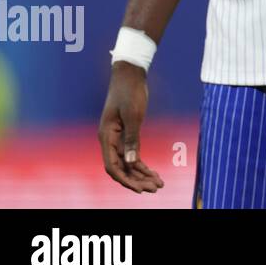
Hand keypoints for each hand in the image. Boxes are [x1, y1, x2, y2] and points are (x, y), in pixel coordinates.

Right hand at [98, 62, 164, 192]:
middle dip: (137, 180)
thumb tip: (130, 163)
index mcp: (107, 137)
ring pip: (127, 164)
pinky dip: (142, 165)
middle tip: (156, 188)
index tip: (140, 189)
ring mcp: (117, 138)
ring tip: (158, 184)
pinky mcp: (126, 134)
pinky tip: (153, 173)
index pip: (113, 166)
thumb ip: (132, 139)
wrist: (130, 74)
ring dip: (141, 175)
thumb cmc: (130, 92)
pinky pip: (132, 154)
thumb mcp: (133, 115)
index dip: (126, 180)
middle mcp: (110, 140)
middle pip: (121, 168)